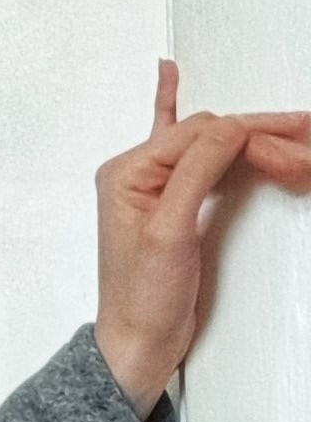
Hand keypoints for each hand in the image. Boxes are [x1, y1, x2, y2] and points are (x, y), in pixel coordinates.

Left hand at [93, 59, 310, 414]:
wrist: (138, 345)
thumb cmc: (143, 300)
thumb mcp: (170, 232)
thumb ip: (196, 172)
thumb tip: (229, 126)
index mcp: (128, 173)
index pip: (202, 134)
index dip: (252, 134)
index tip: (294, 141)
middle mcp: (137, 173)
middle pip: (210, 134)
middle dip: (261, 134)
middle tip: (306, 136)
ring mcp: (153, 187)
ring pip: (210, 143)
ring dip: (249, 135)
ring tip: (294, 130)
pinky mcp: (171, 203)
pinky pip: (184, 150)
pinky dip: (181, 114)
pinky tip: (170, 76)